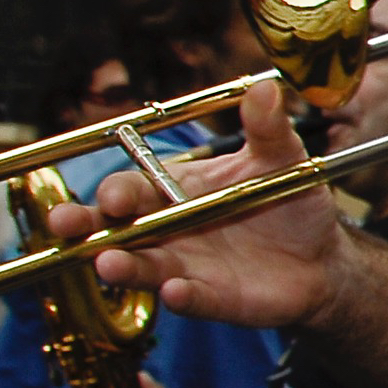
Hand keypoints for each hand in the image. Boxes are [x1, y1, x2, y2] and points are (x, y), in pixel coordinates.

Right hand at [54, 81, 350, 329]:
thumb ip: (267, 129)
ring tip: (108, 264)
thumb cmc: (288, 202)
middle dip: (87, 227)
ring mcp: (185, 266)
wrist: (321, 255)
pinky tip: (174, 292)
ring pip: (142, 268)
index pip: (133, 187)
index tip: (113, 195)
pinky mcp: (211, 298)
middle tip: (66, 225)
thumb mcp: (281, 159)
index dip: (118, 191)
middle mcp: (167, 230)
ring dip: (124, 267)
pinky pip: (191, 299)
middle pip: (116, 229)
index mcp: (175, 189)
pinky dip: (181, 296)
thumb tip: (265, 87)